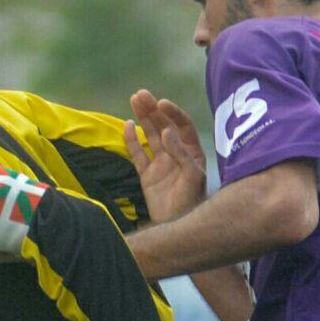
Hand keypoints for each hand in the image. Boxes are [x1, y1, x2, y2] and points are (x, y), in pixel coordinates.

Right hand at [124, 90, 207, 222]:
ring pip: (150, 135)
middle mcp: (176, 154)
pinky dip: (132, 140)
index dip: (172, 113)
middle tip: (140, 94)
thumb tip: (167, 131)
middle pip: (163, 125)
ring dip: (142, 118)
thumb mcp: (192, 176)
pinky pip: (138, 154)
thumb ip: (180, 154)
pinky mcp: (147, 176)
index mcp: (191, 152)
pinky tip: (127, 125)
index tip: (161, 103)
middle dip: (153, 110)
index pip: (182, 125)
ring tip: (134, 99)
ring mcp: (161, 164)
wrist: (176, 226)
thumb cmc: (191, 202)